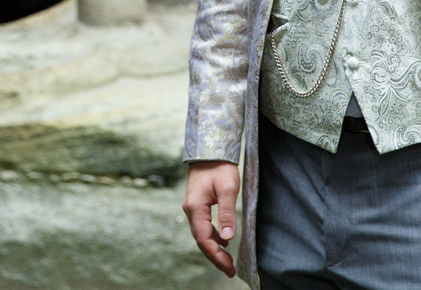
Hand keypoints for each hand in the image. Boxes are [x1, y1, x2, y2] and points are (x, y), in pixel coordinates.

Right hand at [183, 161, 238, 277]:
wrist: (209, 150)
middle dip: (215, 256)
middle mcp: (190, 210)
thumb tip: (228, 236)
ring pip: (201, 234)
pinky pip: (203, 226)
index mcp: (195, 208)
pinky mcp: (197, 204)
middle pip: (201, 240)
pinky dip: (212, 237)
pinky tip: (223, 240)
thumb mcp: (227, 188)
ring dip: (214, 248)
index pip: (204, 239)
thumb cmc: (220, 167)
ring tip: (228, 260)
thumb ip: (226, 213)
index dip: (216, 256)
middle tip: (230, 270)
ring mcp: (192, 207)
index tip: (229, 268)